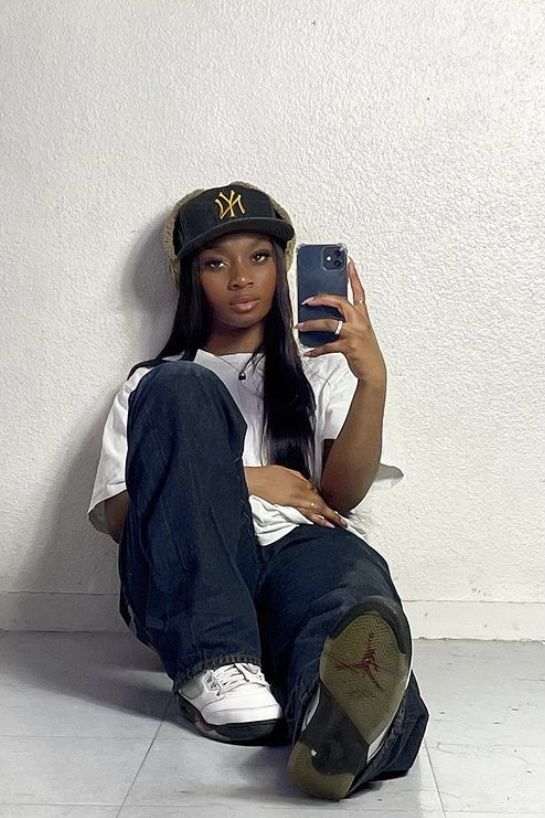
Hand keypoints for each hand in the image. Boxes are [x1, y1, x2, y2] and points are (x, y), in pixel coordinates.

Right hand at [246, 465, 347, 528]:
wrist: (256, 480)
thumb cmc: (269, 474)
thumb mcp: (288, 471)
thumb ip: (301, 478)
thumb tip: (310, 485)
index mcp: (301, 483)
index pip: (318, 493)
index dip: (328, 501)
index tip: (335, 506)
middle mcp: (300, 492)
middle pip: (320, 503)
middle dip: (332, 513)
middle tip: (342, 521)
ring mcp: (294, 500)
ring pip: (314, 510)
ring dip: (326, 518)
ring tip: (335, 524)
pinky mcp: (288, 505)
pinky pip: (304, 513)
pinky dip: (314, 518)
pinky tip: (320, 522)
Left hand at [296, 257, 386, 383]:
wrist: (374, 370)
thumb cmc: (365, 351)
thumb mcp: (360, 332)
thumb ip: (347, 321)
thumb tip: (325, 316)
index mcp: (362, 316)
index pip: (359, 292)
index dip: (354, 276)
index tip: (349, 263)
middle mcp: (359, 322)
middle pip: (340, 302)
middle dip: (322, 299)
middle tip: (307, 300)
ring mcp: (354, 333)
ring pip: (328, 323)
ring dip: (311, 325)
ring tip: (299, 326)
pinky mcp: (348, 346)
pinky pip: (327, 346)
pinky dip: (316, 350)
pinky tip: (309, 351)